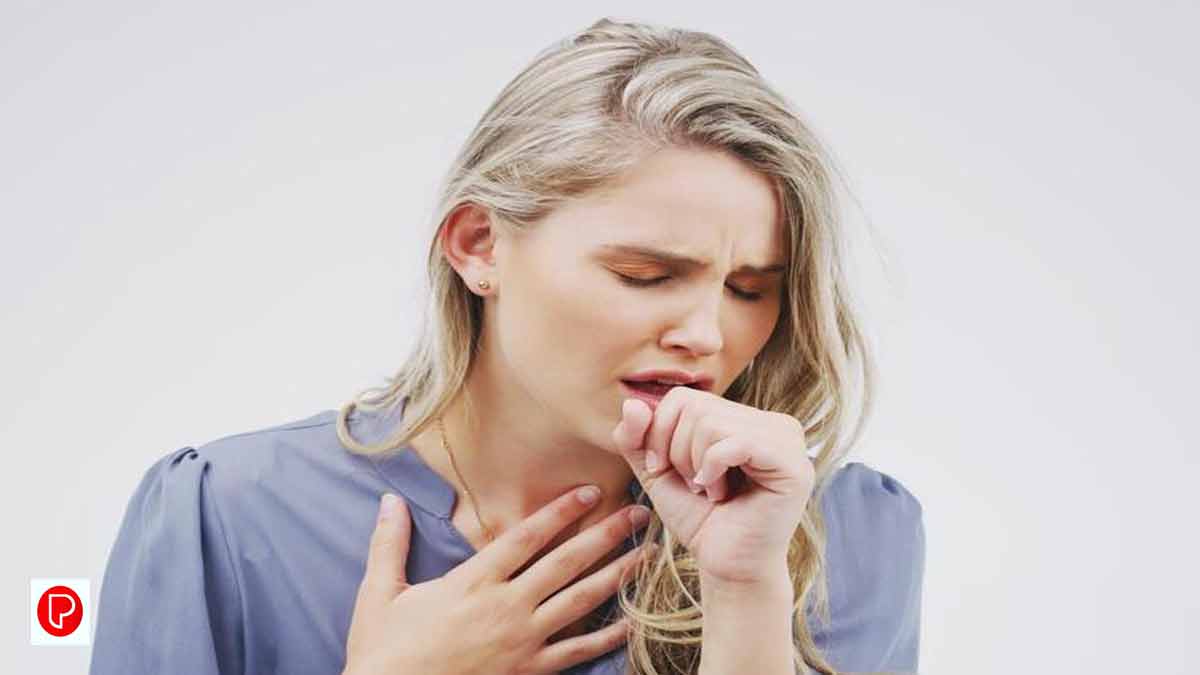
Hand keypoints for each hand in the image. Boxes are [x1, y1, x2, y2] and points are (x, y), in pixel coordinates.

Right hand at [341, 487, 654, 674]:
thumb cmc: (384, 651)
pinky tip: (630, 623)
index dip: (561, 511)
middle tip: (637, 514)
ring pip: (579, 601)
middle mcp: (505, 606)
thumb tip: (388, 501)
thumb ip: (390, 543)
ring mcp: (521, 640)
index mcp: (472, 581)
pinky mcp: (528, 672)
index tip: (590, 491)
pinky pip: (575, 653)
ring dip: (616, 575)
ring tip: (645, 556)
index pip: (527, 536)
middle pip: (565, 562)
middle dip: (605, 535)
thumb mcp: (380, 593)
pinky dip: (606, 638)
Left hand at [610, 387, 813, 583]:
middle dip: (677, 452)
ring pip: (711, 423)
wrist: (725, 565)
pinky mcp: (794, 465)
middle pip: (696, 407)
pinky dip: (712, 470)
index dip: (660, 432)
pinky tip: (720, 493)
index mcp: (745, 417)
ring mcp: (788, 440)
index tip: (665, 469)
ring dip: (696, 466)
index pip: (684, 397)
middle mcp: (773, 422)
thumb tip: (632, 403)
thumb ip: (638, 436)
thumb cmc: (699, 518)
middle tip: (694, 485)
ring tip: (710, 491)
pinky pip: (735, 443)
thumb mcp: (657, 471)